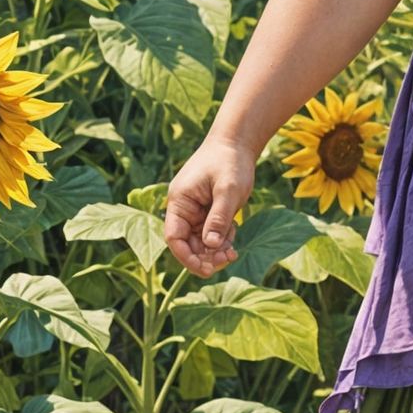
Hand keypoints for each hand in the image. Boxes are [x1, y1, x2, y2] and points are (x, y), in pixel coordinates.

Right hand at [164, 137, 255, 277]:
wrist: (238, 143)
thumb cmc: (230, 162)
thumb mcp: (228, 190)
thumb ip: (218, 217)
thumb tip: (210, 246)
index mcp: (179, 202)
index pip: (174, 236)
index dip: (186, 256)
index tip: (205, 268)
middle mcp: (184, 208)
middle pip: (187, 242)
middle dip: (205, 256)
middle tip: (227, 260)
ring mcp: (196, 210)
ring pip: (200, 240)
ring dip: (214, 250)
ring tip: (232, 253)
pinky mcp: (209, 211)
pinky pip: (211, 233)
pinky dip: (221, 240)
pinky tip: (232, 241)